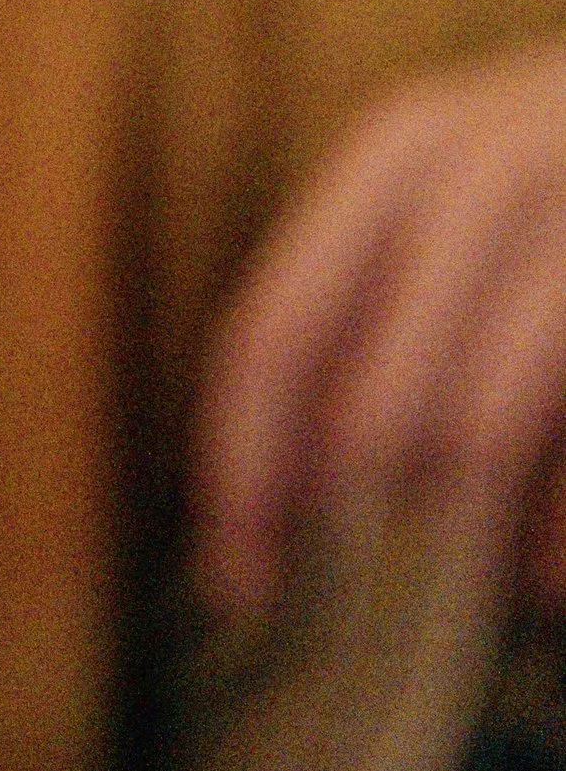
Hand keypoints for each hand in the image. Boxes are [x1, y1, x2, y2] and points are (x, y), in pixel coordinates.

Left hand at [195, 42, 565, 620]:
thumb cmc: (557, 171)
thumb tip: (284, 492)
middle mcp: (489, 172)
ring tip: (467, 602)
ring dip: (463, 545)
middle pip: (376, 404)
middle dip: (357, 529)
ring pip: (480, 434)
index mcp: (402, 150)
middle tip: (357, 620)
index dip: (245, 468)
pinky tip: (547, 583)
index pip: (278, 330)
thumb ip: (373, 307)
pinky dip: (556, 538)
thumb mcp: (462, 186)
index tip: (237, 580)